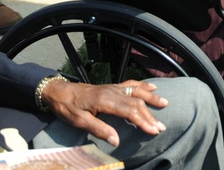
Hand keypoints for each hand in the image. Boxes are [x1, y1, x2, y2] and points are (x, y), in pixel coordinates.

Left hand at [40, 79, 168, 146]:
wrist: (58, 91)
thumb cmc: (67, 107)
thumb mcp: (79, 121)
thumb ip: (99, 129)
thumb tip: (116, 140)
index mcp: (105, 101)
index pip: (130, 111)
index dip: (143, 121)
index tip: (153, 131)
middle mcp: (113, 92)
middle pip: (137, 102)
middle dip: (150, 115)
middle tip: (162, 127)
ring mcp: (113, 88)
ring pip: (137, 91)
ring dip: (151, 98)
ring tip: (165, 103)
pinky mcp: (112, 87)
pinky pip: (131, 84)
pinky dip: (143, 85)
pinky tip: (152, 87)